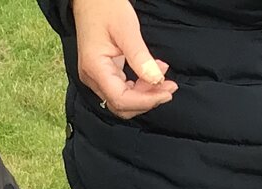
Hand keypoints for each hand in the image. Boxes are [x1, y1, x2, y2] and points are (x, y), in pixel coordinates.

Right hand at [71, 0, 176, 116]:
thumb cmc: (105, 7)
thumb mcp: (126, 29)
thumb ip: (140, 57)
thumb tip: (156, 80)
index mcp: (95, 67)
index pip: (121, 99)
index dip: (146, 101)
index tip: (167, 93)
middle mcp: (92, 77)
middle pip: (121, 105)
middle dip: (147, 100)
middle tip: (169, 87)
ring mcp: (96, 77)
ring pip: (123, 99)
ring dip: (145, 94)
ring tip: (163, 76)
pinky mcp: (102, 73)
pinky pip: (122, 88)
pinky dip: (140, 85)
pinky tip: (152, 72)